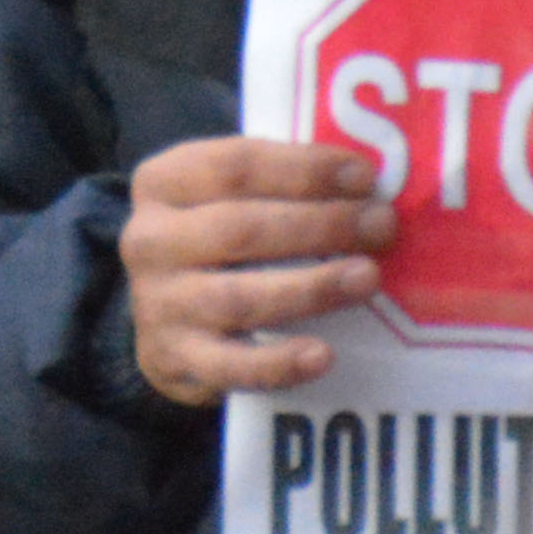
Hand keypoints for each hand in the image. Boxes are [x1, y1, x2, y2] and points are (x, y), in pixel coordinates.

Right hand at [119, 136, 389, 408]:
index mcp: (162, 183)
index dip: (304, 170)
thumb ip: (278, 187)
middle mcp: (151, 240)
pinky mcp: (178, 361)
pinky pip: (234, 367)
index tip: (364, 176)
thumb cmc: (215, 247)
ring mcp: (160, 304)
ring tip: (367, 278)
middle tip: (381, 225)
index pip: (235, 166)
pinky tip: (323, 355)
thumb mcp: (222, 200)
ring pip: (241, 297)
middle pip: (242, 228)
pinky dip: (280, 362)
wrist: (163, 324)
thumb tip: (366, 187)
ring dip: (312, 288)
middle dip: (321, 225)